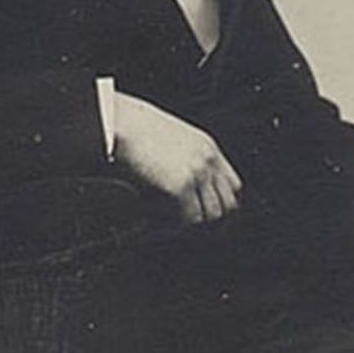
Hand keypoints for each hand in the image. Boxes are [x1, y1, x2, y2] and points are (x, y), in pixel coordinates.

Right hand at [113, 91, 242, 224]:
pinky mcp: (180, 186)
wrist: (120, 123)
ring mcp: (196, 173)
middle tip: (191, 228)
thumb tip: (186, 188)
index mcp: (207, 148)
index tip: (211, 216)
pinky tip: (160, 221)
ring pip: (210, 216)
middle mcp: (207, 161)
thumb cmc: (136, 131)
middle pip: (228, 205)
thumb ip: (186, 160)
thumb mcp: (173, 138)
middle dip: (211, 220)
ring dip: (192, 223)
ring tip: (171, 222)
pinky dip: (176, 225)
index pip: (234, 186)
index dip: (222, 203)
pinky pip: (189, 219)